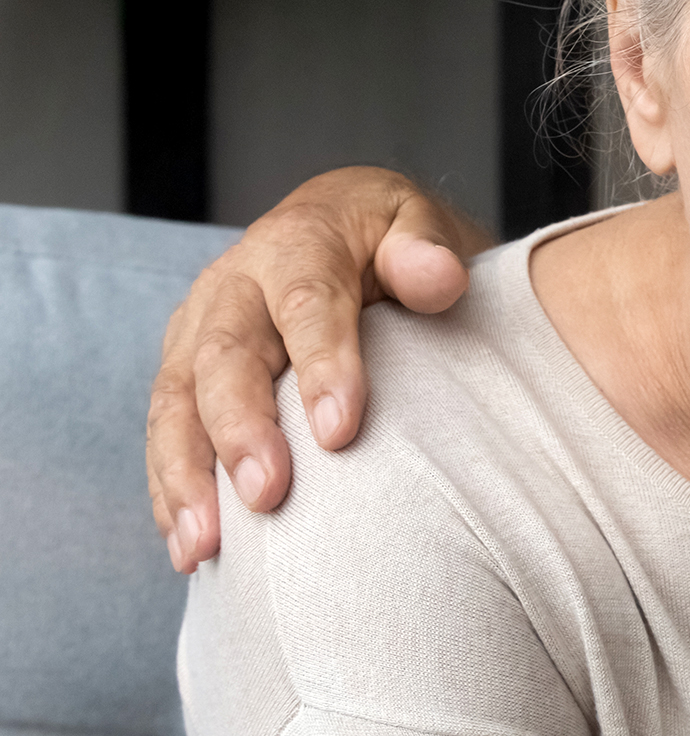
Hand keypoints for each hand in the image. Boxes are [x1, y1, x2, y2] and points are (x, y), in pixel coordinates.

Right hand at [147, 167, 492, 572]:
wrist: (348, 233)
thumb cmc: (395, 242)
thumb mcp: (420, 226)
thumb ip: (428, 248)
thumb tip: (438, 277)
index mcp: (297, 243)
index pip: (306, 302)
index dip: (322, 364)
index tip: (341, 431)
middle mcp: (233, 286)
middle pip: (225, 358)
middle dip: (240, 431)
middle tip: (268, 495)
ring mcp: (197, 332)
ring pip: (176, 403)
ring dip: (188, 477)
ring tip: (205, 545)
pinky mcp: (182, 375)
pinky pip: (165, 436)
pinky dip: (171, 494)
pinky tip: (190, 550)